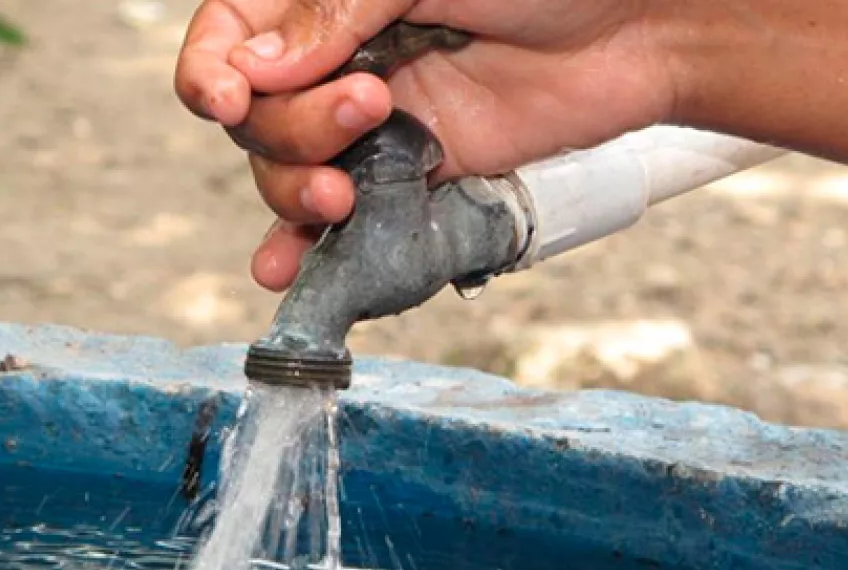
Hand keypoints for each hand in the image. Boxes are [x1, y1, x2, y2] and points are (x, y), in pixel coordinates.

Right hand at [174, 0, 680, 290]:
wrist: (638, 27)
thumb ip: (336, 12)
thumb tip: (256, 69)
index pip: (229, 31)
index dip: (209, 69)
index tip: (226, 98)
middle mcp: (338, 54)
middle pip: (256, 114)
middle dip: (293, 127)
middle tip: (373, 108)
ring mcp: (373, 119)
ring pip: (286, 169)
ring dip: (297, 188)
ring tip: (348, 192)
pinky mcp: (412, 173)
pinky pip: (341, 216)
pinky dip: (306, 245)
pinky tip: (283, 266)